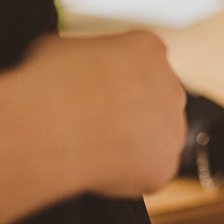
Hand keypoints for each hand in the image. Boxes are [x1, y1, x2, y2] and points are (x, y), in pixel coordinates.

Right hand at [19, 30, 187, 197]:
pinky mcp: (165, 165)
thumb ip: (80, 57)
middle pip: (155, 100)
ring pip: (157, 138)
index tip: (94, 93)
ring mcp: (172, 127)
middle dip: (131, 112)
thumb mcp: (59, 48)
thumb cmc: (50, 83)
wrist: (53, 125)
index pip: (141, 63)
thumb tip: (67, 68)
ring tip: (93, 149)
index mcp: (148, 50)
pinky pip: (149, 172)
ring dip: (133, 144)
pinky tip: (100, 170)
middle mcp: (170, 85)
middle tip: (95, 124)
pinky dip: (128, 176)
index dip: (113, 81)